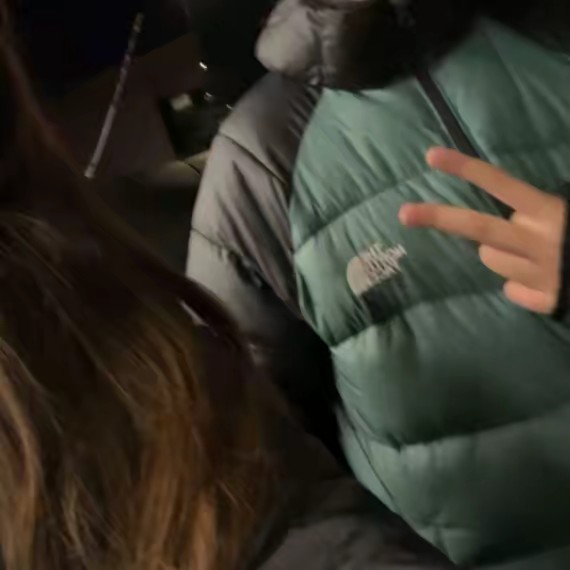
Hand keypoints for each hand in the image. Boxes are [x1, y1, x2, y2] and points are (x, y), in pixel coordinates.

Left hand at [399, 148, 566, 314]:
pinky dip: (521, 286)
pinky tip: (542, 281)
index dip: (466, 169)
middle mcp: (536, 243)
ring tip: (532, 252)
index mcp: (550, 214)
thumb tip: (516, 205)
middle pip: (476, 227)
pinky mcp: (543, 302)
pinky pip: (512, 291)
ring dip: (501, 254)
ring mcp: (536, 275)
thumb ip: (545, 206)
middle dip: (437, 218)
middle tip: (405, 213)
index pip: (500, 184)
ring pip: (492, 260)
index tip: (431, 157)